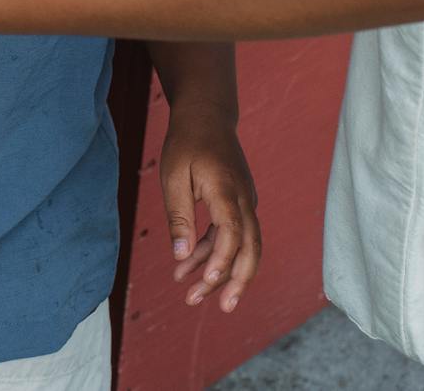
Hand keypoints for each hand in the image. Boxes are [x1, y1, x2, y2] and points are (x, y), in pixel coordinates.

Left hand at [159, 104, 260, 313]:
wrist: (207, 115)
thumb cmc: (186, 142)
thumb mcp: (173, 177)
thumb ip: (179, 217)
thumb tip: (182, 257)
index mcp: (227, 190)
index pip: (233, 233)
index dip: (222, 261)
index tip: (205, 282)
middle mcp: (244, 199)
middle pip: (250, 248)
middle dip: (236, 281)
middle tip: (221, 308)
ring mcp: (245, 202)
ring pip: (243, 245)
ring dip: (220, 271)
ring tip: (192, 294)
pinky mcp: (238, 204)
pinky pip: (232, 235)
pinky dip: (213, 252)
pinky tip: (188, 267)